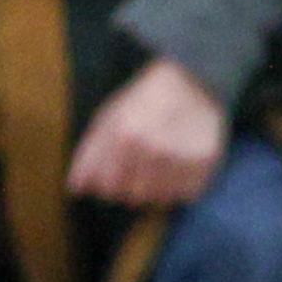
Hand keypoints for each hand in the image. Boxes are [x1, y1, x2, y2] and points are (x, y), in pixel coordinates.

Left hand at [68, 56, 226, 207]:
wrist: (192, 82)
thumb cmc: (144, 101)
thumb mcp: (109, 118)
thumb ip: (90, 154)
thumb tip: (76, 189)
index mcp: (125, 135)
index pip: (108, 187)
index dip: (109, 183)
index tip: (116, 171)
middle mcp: (154, 149)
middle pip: (134, 197)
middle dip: (132, 186)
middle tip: (140, 165)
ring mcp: (183, 157)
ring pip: (160, 199)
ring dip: (156, 188)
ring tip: (161, 164)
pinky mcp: (206, 164)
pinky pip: (187, 194)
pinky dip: (180, 186)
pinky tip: (180, 165)